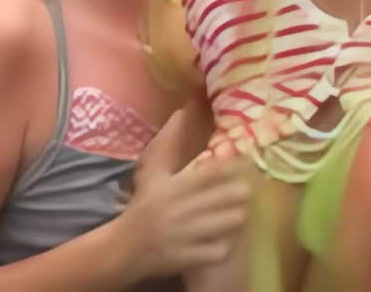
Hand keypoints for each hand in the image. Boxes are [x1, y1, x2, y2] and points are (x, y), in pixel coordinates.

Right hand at [113, 134, 249, 281]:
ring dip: (238, 216)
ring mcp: (188, 235)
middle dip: (242, 192)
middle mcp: (183, 209)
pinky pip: (222, 249)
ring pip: (232, 222)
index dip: (234, 165)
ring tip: (238, 212)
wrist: (126, 248)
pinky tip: (226, 237)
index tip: (245, 162)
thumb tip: (180, 112)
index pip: (214, 171)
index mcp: (175, 185)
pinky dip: (228, 244)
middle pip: (231, 196)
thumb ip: (168, 143)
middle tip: (244, 190)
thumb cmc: (143, 205)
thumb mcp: (151, 172)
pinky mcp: (191, 258)